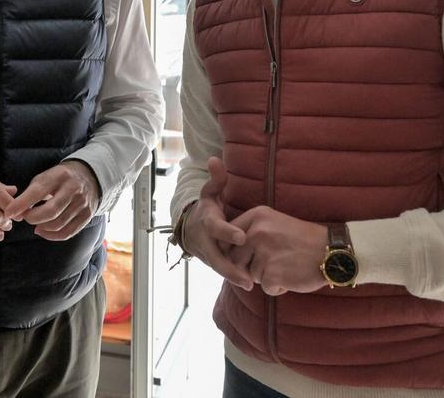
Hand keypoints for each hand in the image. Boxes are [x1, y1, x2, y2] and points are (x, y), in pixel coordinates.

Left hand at [5, 160, 99, 240]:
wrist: (89, 177)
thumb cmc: (59, 179)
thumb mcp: (45, 178)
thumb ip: (31, 193)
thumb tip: (15, 213)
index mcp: (59, 176)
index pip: (38, 192)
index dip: (21, 204)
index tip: (9, 213)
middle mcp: (73, 189)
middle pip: (51, 211)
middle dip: (33, 218)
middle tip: (25, 217)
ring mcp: (82, 203)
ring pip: (58, 224)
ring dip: (41, 227)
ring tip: (35, 223)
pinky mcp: (87, 216)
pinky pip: (67, 233)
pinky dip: (51, 236)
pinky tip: (42, 231)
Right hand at [180, 157, 251, 290]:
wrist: (190, 229)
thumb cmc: (207, 208)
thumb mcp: (209, 193)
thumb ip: (216, 179)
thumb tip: (214, 159)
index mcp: (207, 222)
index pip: (216, 228)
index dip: (227, 232)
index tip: (241, 237)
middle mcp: (206, 241)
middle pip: (215, 257)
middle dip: (230, 267)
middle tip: (247, 276)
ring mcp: (208, 255)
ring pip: (219, 268)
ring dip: (234, 276)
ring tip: (251, 284)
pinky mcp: (213, 264)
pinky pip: (224, 271)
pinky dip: (236, 278)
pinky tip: (252, 284)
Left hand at [228, 206, 328, 294]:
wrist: (332, 251)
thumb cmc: (303, 240)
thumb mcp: (274, 223)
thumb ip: (250, 232)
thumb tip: (226, 252)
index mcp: (256, 216)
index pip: (228, 238)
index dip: (234, 252)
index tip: (247, 257)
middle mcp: (257, 232)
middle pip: (235, 259)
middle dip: (249, 267)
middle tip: (273, 264)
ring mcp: (264, 253)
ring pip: (250, 275)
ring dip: (265, 277)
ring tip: (285, 267)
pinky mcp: (272, 273)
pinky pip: (265, 287)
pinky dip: (277, 287)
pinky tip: (291, 277)